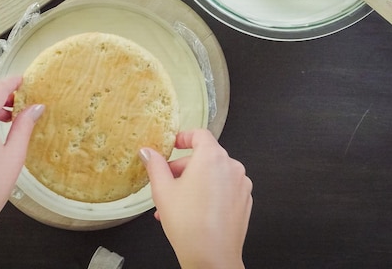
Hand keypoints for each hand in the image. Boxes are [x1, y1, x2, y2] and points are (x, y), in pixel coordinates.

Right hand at [140, 129, 252, 268]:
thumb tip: (147, 152)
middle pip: (205, 156)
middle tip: (167, 180)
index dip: (184, 137)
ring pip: (214, 175)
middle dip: (184, 167)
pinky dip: (209, 193)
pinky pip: (224, 189)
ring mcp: (241, 184)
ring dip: (195, 182)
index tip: (173, 145)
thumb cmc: (189, 225)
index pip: (200, 134)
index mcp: (212, 157)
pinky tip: (193, 211)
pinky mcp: (244, 200)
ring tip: (176, 202)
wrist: (212, 257)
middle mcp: (231, 167)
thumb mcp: (162, 190)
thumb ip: (155, 165)